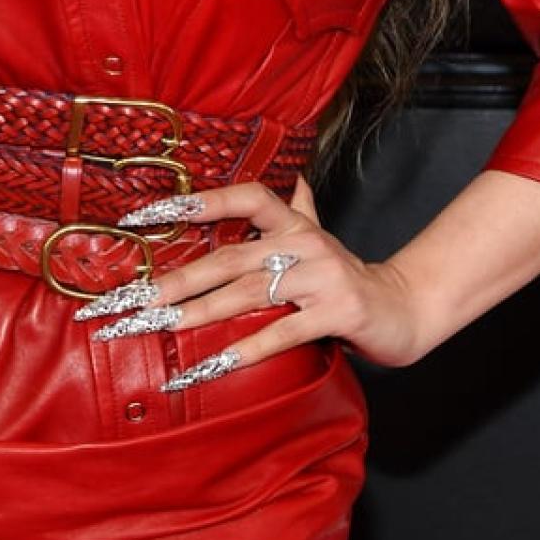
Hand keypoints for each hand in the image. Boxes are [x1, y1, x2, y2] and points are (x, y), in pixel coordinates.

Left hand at [76, 174, 422, 382]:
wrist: (407, 308)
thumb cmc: (349, 276)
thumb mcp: (319, 237)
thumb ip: (298, 206)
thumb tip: (290, 174)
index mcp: (294, 223)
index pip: (244, 197)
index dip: (199, 202)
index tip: (146, 214)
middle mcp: (306, 243)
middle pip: (230, 256)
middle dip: (177, 279)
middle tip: (132, 300)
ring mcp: (322, 278)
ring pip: (247, 293)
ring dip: (197, 312)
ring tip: (158, 327)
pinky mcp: (336, 314)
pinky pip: (280, 333)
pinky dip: (241, 351)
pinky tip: (208, 365)